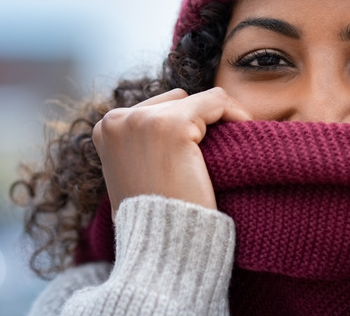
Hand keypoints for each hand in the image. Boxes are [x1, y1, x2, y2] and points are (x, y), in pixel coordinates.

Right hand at [92, 87, 251, 218]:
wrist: (161, 249)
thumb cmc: (155, 219)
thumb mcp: (135, 174)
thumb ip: (142, 146)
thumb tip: (166, 127)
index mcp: (105, 128)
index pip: (157, 108)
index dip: (186, 128)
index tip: (206, 151)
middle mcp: (117, 119)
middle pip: (176, 101)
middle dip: (199, 124)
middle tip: (219, 154)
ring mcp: (142, 120)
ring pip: (198, 100)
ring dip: (217, 121)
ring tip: (230, 149)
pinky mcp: (171, 126)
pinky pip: (216, 101)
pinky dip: (234, 113)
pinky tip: (244, 132)